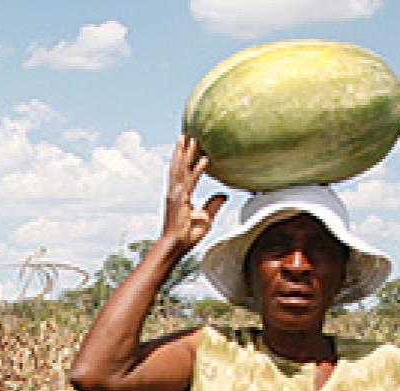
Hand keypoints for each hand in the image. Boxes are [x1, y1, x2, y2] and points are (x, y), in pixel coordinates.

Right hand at [161, 136, 226, 252]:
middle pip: (178, 166)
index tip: (186, 144)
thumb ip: (213, 205)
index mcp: (179, 195)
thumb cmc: (187, 236)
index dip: (183, 157)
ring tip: (191, 137)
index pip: (181, 172)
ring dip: (187, 152)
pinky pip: (192, 182)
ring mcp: (177, 195)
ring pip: (182, 169)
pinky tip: (205, 159)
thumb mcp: (205, 219)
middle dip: (182, 149)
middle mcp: (175, 192)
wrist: (175, 247)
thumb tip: (224, 194)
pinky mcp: (182, 201)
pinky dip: (198, 169)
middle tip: (185, 133)